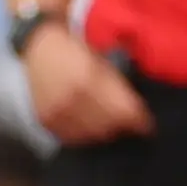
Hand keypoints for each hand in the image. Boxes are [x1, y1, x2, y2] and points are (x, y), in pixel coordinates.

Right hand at [24, 24, 153, 146]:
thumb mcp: (100, 59)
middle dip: (125, 127)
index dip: (139, 120)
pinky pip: (72, 138)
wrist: (38, 47)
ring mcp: (56, 112)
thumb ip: (116, 83)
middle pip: (109, 126)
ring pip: (92, 135)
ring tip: (116, 127)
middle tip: (134, 126)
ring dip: (107, 133)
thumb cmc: (74, 49)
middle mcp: (71, 99)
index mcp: (88, 79)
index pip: (122, 110)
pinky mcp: (46, 120)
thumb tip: (135, 106)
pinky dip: (86, 136)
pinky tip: (95, 130)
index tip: (148, 125)